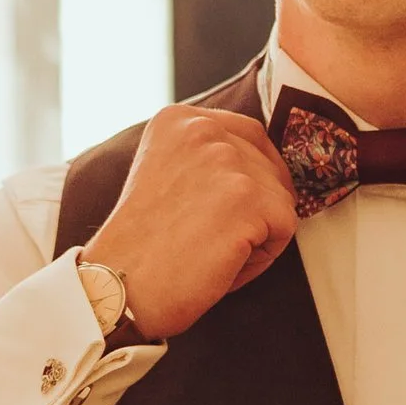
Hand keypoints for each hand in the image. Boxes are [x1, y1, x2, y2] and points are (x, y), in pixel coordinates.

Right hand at [83, 105, 300, 339]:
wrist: (120, 285)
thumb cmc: (141, 244)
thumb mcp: (166, 172)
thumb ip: (205, 156)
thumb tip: (260, 162)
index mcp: (178, 119)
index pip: (250, 135)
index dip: (249, 178)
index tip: (219, 209)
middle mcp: (203, 129)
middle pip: (270, 168)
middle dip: (252, 209)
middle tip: (204, 235)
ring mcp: (227, 161)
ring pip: (281, 199)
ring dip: (256, 233)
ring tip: (208, 249)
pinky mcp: (248, 198)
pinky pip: (285, 229)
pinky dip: (260, 256)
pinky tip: (219, 262)